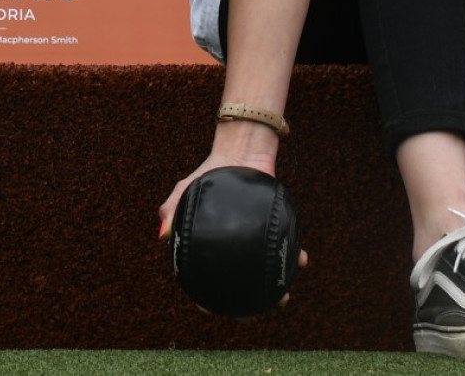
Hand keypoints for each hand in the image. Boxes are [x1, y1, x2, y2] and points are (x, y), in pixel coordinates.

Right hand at [158, 144, 309, 306]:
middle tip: (254, 314)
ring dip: (277, 286)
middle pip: (241, 282)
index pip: (208, 277)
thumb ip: (172, 208)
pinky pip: (284, 246)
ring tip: (284, 297)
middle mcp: (235, 246)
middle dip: (248, 302)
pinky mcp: (273, 228)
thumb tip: (162, 236)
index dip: (207, 296)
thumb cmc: (209, 172)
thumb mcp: (186, 189)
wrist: (240, 150)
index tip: (210, 310)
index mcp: (212, 243)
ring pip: (265, 270)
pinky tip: (301, 259)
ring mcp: (254, 239)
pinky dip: (294, 256)